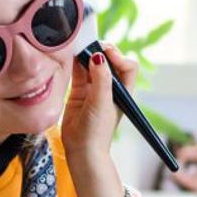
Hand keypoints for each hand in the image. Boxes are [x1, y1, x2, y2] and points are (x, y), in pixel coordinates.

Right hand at [62, 44, 135, 196]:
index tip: (105, 53)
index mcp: (123, 90)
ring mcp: (94, 88)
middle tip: (88, 47)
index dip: (118, 56)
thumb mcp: (101, 103)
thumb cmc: (97, 131)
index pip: (127, 65)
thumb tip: (99, 55)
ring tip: (76, 49)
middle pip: (109, 60)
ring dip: (85, 55)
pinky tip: (68, 58)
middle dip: (100, 51)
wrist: (81, 150)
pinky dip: (74, 63)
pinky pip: (78, 72)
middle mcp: (110, 87)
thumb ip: (101, 79)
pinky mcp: (79, 91)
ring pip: (91, 63)